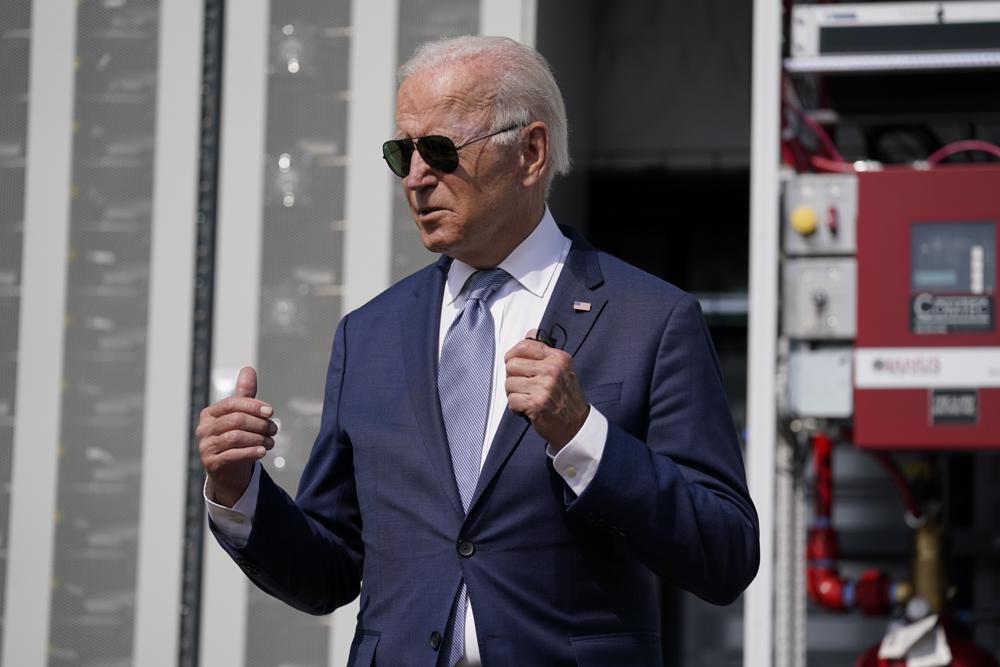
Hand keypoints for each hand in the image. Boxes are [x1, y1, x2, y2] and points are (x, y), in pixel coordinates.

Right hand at [197, 366, 276, 506]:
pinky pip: (233, 455)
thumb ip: (244, 395)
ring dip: (258, 439)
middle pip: (236, 420)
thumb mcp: (240, 416)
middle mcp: (204, 429)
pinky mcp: (211, 463)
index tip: (271, 412)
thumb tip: (248, 369)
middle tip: (274, 430)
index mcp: (210, 414)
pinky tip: (263, 451)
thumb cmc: (236, 438)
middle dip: (260, 424)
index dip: (253, 406)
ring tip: (271, 442)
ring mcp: (206, 447)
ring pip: (236, 437)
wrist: (228, 470)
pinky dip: (251, 452)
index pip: (232, 404)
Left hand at [504, 331, 589, 451]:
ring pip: (509, 383)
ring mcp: (545, 387)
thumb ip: (544, 352)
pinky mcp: (536, 404)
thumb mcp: (561, 369)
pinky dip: (516, 407)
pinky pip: (511, 400)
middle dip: (513, 377)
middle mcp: (552, 370)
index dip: (513, 354)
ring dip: (514, 394)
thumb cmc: (566, 397)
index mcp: (558, 358)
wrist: (576, 425)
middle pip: (512, 365)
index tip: (513, 362)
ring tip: (528, 398)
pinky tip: (528, 408)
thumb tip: (530, 333)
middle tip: (524, 386)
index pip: (525, 346)